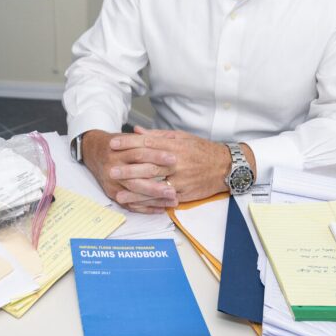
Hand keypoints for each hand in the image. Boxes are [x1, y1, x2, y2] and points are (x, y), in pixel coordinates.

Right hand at [80, 130, 178, 213]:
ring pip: (134, 193)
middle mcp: (113, 168)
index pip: (139, 154)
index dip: (157, 156)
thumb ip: (146, 139)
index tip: (173, 159)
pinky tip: (161, 209)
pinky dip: (146, 208)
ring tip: (172, 201)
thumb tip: (169, 143)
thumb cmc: (116, 145)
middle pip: (136, 179)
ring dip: (154, 199)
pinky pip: (130, 205)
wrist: (93, 152)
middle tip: (173, 190)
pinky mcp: (111, 194)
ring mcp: (111, 183)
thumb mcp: (129, 138)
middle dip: (155, 186)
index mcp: (117, 152)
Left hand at [112, 127, 230, 201]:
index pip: (147, 143)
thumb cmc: (201, 150)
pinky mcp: (184, 193)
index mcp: (174, 146)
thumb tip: (137, 131)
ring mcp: (180, 179)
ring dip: (135, 191)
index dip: (128, 143)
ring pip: (154, 185)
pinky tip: (138, 205)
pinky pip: (164, 199)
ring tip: (119, 193)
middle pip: (148, 164)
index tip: (113, 143)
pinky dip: (150, 203)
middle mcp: (176, 162)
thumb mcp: (181, 137)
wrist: (225, 166)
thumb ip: (157, 135)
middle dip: (128, 168)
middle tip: (110, 169)